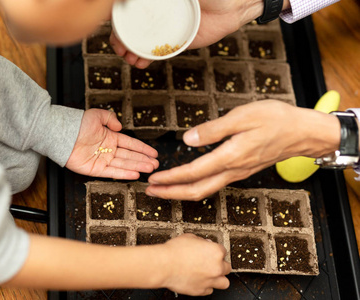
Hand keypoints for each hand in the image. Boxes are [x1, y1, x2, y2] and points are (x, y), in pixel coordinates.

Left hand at [65, 109, 158, 179]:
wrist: (62, 134)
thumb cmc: (77, 124)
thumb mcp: (96, 115)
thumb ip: (109, 118)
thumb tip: (120, 127)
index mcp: (110, 137)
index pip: (130, 144)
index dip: (143, 149)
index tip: (153, 153)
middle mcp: (108, 150)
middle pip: (130, 156)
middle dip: (143, 160)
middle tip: (156, 165)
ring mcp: (102, 160)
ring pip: (124, 164)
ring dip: (137, 167)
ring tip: (150, 169)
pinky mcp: (95, 169)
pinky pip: (112, 172)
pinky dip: (124, 174)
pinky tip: (135, 174)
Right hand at [110, 0, 266, 68]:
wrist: (233, 5)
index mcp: (155, 1)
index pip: (130, 11)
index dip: (120, 23)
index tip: (115, 31)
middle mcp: (158, 14)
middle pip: (133, 29)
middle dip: (123, 41)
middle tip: (121, 50)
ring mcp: (166, 29)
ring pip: (143, 42)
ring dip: (132, 52)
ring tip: (130, 59)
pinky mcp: (176, 42)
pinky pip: (158, 52)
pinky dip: (147, 59)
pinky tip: (140, 63)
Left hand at [146, 100, 338, 199]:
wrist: (303, 132)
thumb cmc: (276, 120)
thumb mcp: (243, 116)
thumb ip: (214, 129)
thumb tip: (188, 139)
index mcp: (230, 157)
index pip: (193, 173)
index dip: (170, 178)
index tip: (153, 179)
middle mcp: (233, 170)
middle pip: (196, 190)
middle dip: (171, 193)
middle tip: (150, 191)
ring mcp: (238, 173)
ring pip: (205, 190)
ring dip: (181, 191)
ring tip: (163, 188)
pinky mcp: (242, 170)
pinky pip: (214, 184)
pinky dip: (195, 185)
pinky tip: (188, 179)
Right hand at [161, 234, 230, 295]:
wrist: (164, 265)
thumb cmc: (174, 251)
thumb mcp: (189, 237)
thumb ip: (201, 241)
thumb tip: (204, 244)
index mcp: (216, 252)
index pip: (223, 251)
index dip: (215, 251)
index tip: (210, 252)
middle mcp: (216, 267)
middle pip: (227, 267)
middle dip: (220, 265)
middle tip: (211, 263)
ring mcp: (210, 280)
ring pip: (224, 283)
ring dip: (219, 278)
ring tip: (211, 275)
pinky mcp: (201, 290)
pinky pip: (210, 290)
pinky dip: (206, 286)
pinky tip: (200, 280)